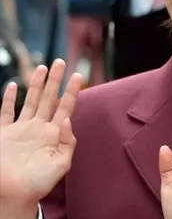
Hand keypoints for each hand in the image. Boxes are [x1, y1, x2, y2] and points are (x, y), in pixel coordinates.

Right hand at [0, 60, 82, 205]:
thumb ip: (67, 142)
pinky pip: (5, 113)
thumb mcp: (61, 165)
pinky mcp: (3, 134)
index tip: (78, 75)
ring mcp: (20, 130)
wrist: (12, 196)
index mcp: (53, 135)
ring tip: (42, 67)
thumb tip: (66, 119)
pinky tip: (10, 86)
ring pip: (30, 100)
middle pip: (49, 98)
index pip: (65, 107)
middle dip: (55, 80)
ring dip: (36, 84)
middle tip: (60, 61)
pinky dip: (7, 99)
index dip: (72, 91)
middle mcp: (38, 128)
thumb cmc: (37, 184)